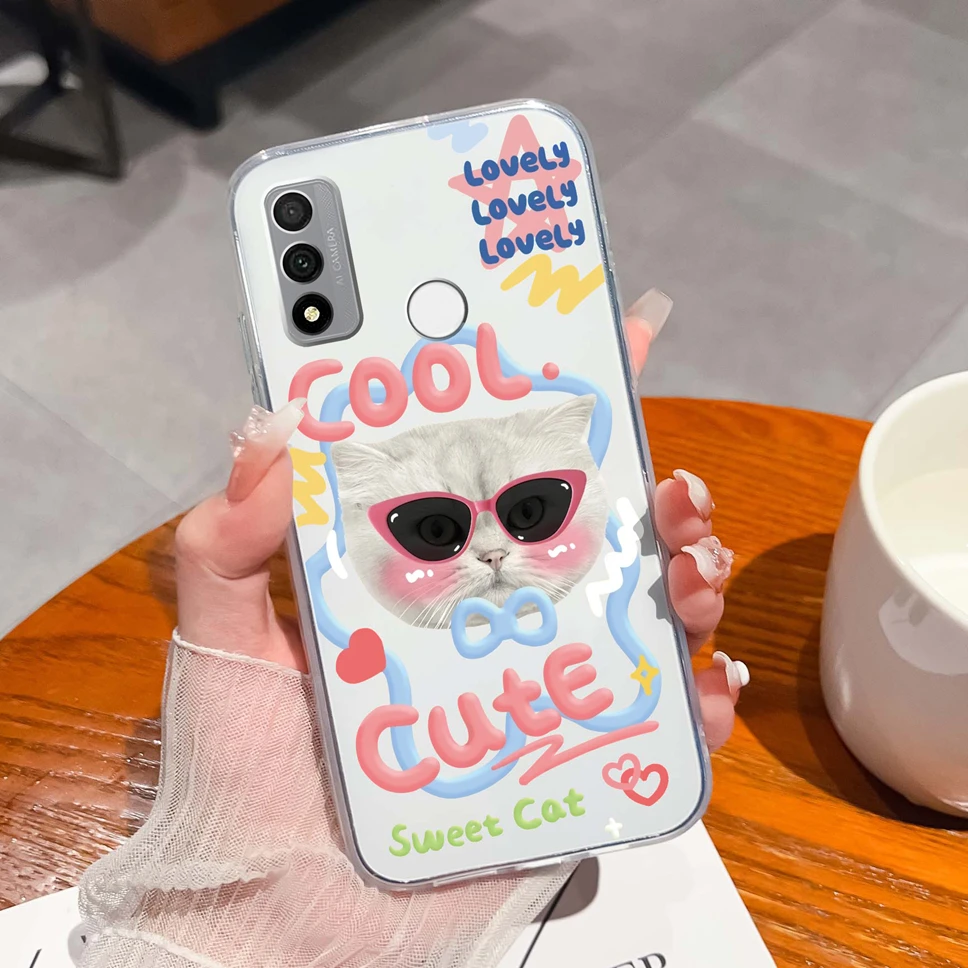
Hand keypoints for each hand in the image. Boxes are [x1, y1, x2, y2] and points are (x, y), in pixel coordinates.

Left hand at [176, 293, 743, 747]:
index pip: (499, 470)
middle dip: (653, 494)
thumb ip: (227, 540)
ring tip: (691, 572)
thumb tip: (271, 428)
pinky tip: (703, 684)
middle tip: (669, 486)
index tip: (612, 344)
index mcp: (425, 572)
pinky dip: (696, 703)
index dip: (558, 406)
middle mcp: (493, 618)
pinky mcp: (568, 768)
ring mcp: (538, 689)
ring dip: (691, 579)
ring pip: (643, 615)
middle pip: (596, 535)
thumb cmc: (249, 776)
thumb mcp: (224, 639)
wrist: (278, 917)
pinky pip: (654, 729)